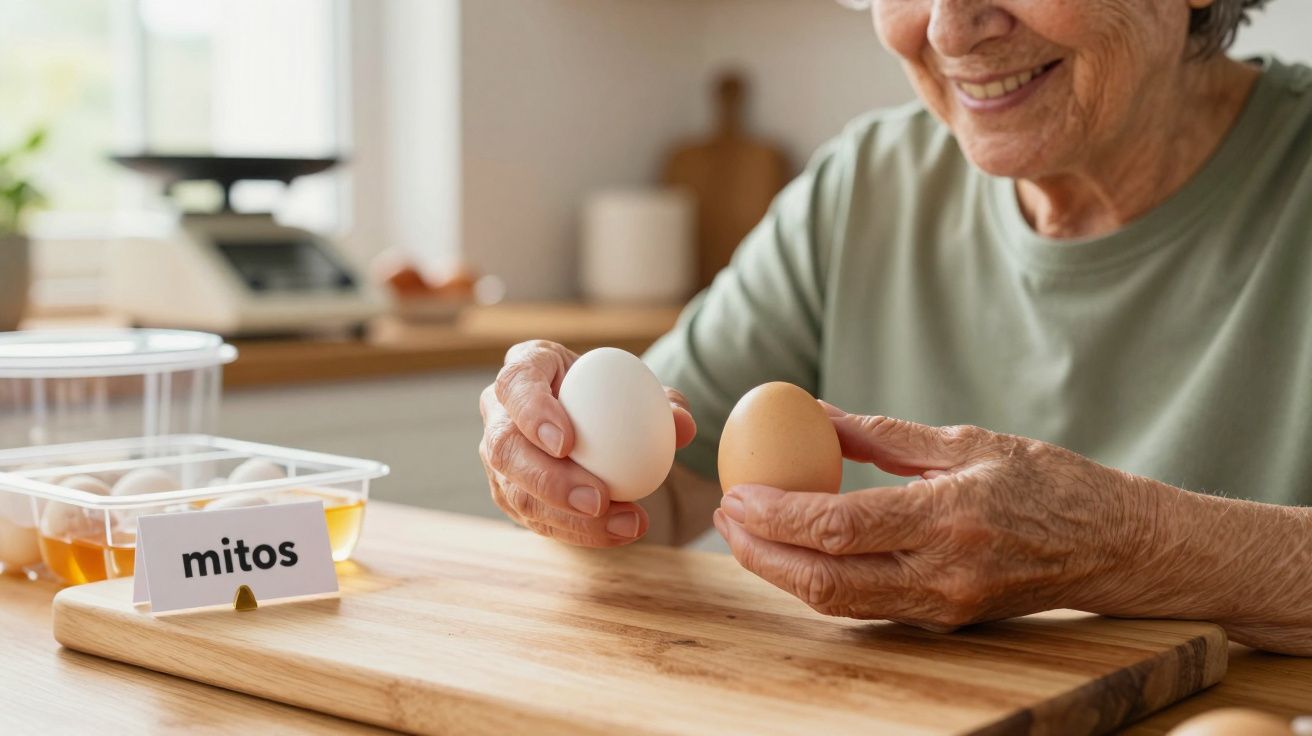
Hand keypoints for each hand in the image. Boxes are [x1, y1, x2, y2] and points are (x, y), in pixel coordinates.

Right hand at [479, 340, 696, 546]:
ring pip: (516, 492)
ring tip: (623, 523)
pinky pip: (536, 519)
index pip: (515, 384)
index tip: (566, 443)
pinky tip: (619, 532)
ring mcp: (499, 457)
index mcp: (525, 368)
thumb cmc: (613, 393)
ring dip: (569, 517)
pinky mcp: (509, 492)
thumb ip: (663, 402)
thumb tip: (681, 425)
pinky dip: (579, 531)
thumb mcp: (638, 387)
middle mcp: (500, 412)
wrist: (593, 417)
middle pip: (505, 448)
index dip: (533, 413)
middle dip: (549, 480)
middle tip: (597, 500)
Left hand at [713, 404, 1153, 630]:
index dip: (775, 515)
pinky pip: (865, 605)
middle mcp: (942, 574)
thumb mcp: (967, 441)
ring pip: (838, 603)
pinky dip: (819, 580)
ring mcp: (942, 607)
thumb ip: (883, 434)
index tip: (735, 492)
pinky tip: (794, 551)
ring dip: (781, 573)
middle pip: (825, 581)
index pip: (838, 527)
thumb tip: (812, 413)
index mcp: (949, 519)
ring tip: (746, 533)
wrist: (1116, 547)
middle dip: (760, 555)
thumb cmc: (1049, 484)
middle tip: (726, 517)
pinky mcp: (942, 621)